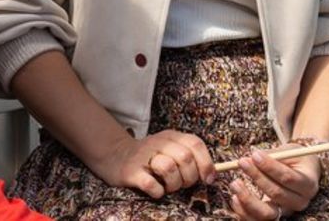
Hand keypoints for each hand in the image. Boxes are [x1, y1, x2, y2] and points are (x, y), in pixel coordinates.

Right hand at [91, 129, 215, 197]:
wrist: (115, 156)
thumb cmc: (150, 158)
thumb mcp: (169, 149)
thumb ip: (190, 156)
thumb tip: (213, 174)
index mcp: (171, 136)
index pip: (195, 143)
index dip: (206, 163)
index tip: (208, 179)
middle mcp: (157, 142)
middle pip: (185, 158)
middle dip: (189, 177)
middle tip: (183, 184)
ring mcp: (143, 156)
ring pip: (169, 168)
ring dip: (174, 184)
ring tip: (168, 187)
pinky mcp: (131, 172)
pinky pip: (151, 184)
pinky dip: (158, 191)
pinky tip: (156, 191)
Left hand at [228, 144, 320, 218]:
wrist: (302, 172)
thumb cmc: (295, 159)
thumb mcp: (290, 152)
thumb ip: (274, 154)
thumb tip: (252, 156)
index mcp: (308, 184)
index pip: (288, 178)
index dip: (270, 167)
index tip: (254, 154)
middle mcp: (299, 202)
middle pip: (277, 194)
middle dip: (257, 177)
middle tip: (242, 162)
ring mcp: (286, 212)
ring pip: (267, 214)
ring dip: (248, 199)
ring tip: (235, 183)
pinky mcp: (274, 217)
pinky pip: (257, 220)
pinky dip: (244, 211)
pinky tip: (235, 197)